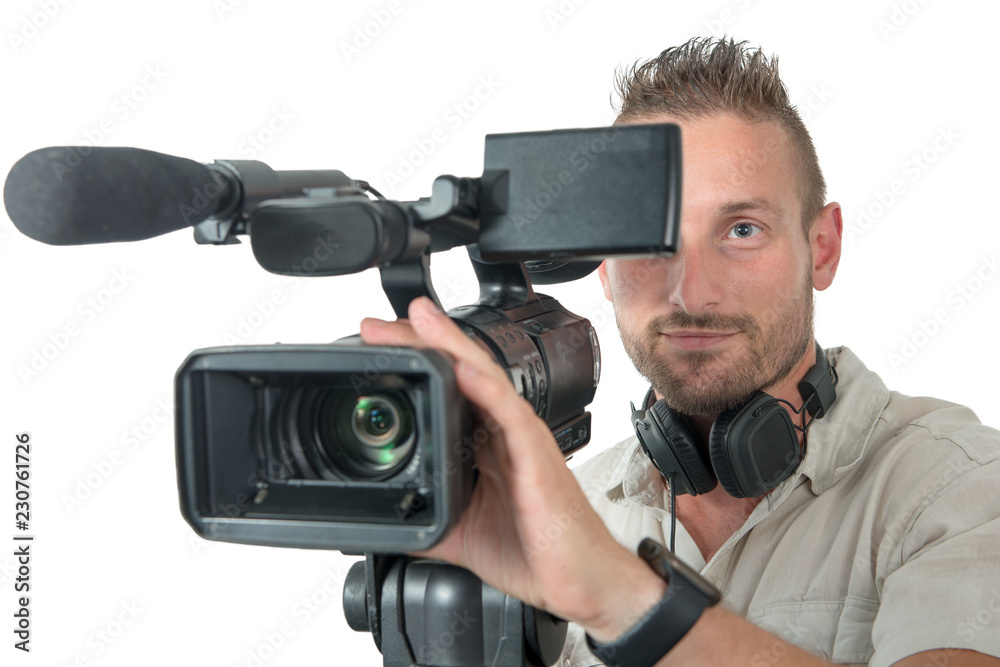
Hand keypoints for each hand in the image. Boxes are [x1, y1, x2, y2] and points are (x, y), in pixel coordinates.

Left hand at [360, 296, 666, 640]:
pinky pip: (512, 416)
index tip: (376, 346)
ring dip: (452, 347)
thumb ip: (430, 517)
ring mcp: (523, 440)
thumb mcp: (462, 532)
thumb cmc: (535, 551)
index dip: (414, 362)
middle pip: (461, 371)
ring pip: (486, 380)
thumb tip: (391, 520)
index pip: (447, 387)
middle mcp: (504, 432)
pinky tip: (465, 372)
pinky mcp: (539, 458)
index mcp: (486, 442)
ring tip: (420, 321)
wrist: (581, 583)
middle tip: (378, 323)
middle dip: (421, 342)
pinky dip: (489, 391)